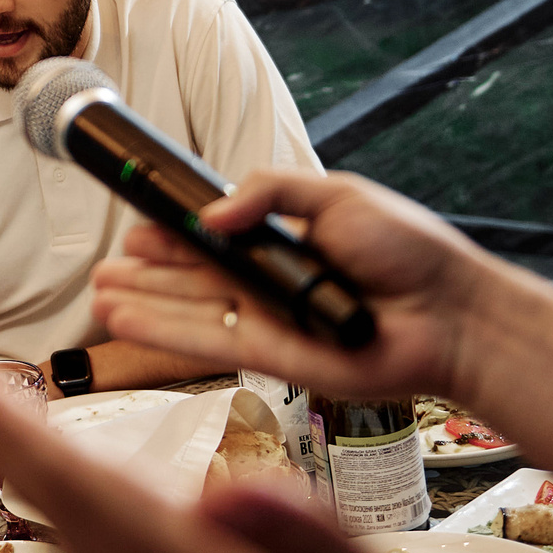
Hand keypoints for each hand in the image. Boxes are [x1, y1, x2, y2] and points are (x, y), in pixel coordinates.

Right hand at [90, 169, 488, 402]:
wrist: (453, 311)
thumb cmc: (407, 251)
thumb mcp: (334, 195)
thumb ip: (268, 192)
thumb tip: (209, 214)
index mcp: (283, 245)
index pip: (212, 239)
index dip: (171, 235)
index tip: (135, 230)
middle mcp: (269, 286)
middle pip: (192, 280)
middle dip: (146, 275)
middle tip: (102, 270)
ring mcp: (269, 323)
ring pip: (190, 312)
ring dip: (143, 304)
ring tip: (99, 295)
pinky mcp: (274, 360)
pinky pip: (209, 344)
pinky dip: (164, 333)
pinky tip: (126, 321)